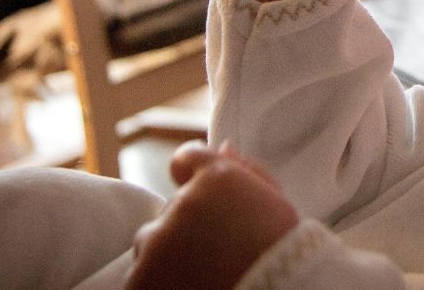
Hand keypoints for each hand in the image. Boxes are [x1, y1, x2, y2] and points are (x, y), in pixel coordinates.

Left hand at [125, 142, 299, 289]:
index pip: (187, 159)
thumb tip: (223, 147)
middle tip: (216, 253)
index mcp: (218, 179)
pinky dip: (156, 284)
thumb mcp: (277, 205)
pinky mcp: (140, 279)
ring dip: (169, 256)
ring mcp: (156, 243)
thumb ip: (248, 170)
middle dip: (187, 226)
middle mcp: (182, 203)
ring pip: (153, 243)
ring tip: (203, 277)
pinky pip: (141, 277)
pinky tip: (187, 289)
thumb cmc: (283, 256)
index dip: (193, 177)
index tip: (203, 201)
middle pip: (173, 209)